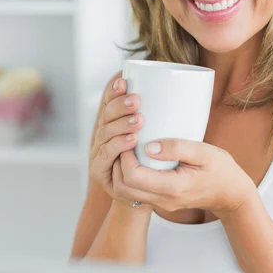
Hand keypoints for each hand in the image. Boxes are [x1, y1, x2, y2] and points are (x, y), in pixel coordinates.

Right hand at [89, 77, 151, 212]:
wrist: (153, 193)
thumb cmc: (162, 160)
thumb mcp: (163, 134)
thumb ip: (163, 115)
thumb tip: (174, 86)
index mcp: (114, 121)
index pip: (110, 101)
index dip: (113, 90)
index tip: (124, 79)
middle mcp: (103, 134)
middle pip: (106, 114)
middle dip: (119, 105)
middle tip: (137, 100)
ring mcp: (98, 152)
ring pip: (104, 132)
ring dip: (120, 124)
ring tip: (139, 119)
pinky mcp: (98, 170)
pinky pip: (106, 155)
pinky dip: (118, 145)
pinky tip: (132, 140)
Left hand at [118, 138, 254, 218]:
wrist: (230, 193)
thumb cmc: (220, 169)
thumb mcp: (204, 152)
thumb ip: (177, 148)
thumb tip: (148, 146)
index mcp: (174, 187)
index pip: (133, 176)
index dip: (125, 156)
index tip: (130, 137)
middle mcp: (163, 200)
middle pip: (123, 187)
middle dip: (117, 163)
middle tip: (123, 141)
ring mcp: (160, 204)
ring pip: (125, 193)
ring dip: (119, 171)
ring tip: (126, 148)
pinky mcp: (158, 201)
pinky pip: (133, 193)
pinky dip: (127, 177)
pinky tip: (134, 158)